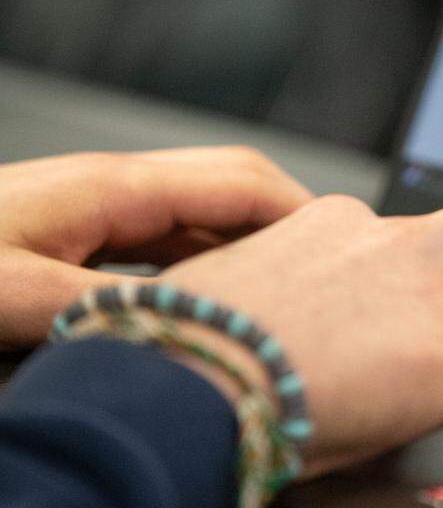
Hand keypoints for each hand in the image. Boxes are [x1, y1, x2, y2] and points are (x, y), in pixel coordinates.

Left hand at [0, 147, 312, 347]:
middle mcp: (115, 184)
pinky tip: (219, 293)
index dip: (302, 213)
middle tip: (329, 265)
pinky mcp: (83, 227)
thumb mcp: (16, 294)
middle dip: (290, 217)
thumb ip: (113, 308)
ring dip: (251, 240)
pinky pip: (169, 234)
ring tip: (289, 285)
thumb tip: (195, 326)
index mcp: (112, 187)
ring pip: (203, 209)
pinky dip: (210, 256)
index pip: (241, 183)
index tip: (344, 249)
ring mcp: (100, 202)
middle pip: (233, 181)